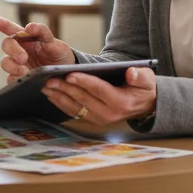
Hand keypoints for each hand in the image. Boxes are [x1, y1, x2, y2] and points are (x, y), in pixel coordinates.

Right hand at [0, 16, 75, 84]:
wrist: (65, 76)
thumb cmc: (58, 55)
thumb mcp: (55, 42)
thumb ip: (42, 32)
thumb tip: (29, 26)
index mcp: (26, 38)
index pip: (11, 28)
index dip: (0, 23)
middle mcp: (19, 50)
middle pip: (7, 45)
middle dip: (13, 50)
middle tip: (23, 58)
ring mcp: (18, 65)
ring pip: (5, 63)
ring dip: (13, 66)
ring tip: (25, 72)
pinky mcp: (19, 79)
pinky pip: (10, 78)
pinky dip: (15, 78)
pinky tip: (23, 79)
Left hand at [42, 65, 156, 125]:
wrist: (143, 105)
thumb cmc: (142, 88)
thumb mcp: (147, 79)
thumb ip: (140, 76)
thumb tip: (130, 73)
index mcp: (120, 102)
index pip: (99, 90)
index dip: (84, 82)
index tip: (69, 75)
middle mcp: (108, 114)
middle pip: (83, 99)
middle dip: (65, 88)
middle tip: (50, 79)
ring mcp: (98, 119)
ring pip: (75, 107)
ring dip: (59, 97)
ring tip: (45, 87)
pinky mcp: (91, 120)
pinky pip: (73, 112)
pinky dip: (61, 103)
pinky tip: (51, 95)